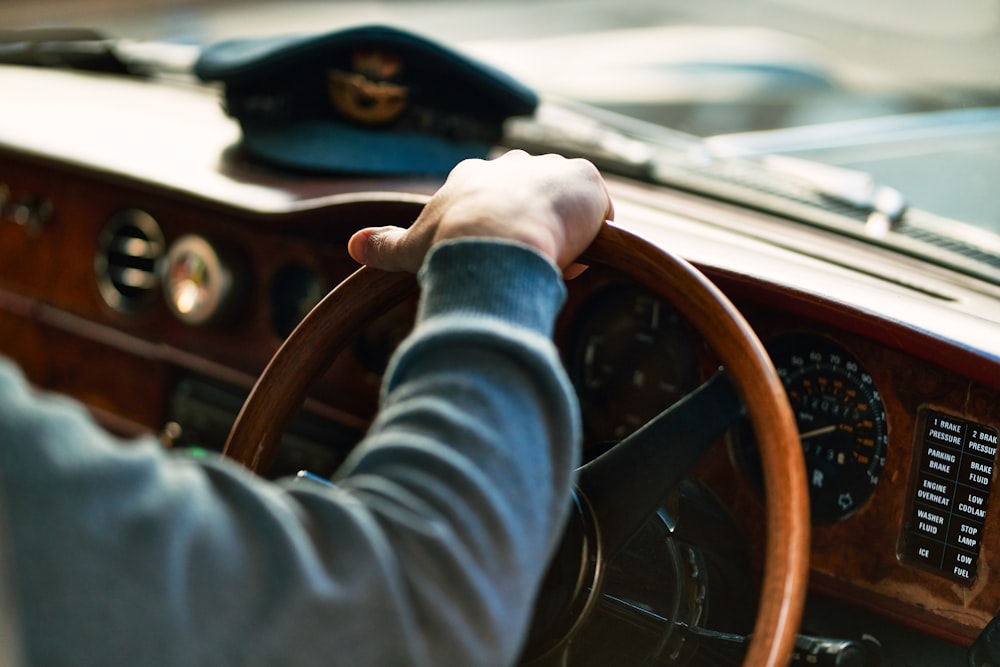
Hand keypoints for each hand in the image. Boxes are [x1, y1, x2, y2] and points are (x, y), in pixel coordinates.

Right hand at [348, 150, 612, 275]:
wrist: (495, 242)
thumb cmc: (450, 246)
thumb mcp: (410, 247)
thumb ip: (385, 244)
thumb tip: (353, 245)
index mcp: (472, 176)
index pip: (492, 202)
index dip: (499, 232)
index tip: (499, 258)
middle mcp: (512, 164)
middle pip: (532, 200)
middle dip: (533, 230)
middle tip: (528, 263)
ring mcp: (551, 167)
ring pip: (566, 205)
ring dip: (566, 234)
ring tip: (555, 264)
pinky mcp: (587, 179)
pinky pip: (598, 211)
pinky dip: (594, 234)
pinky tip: (580, 256)